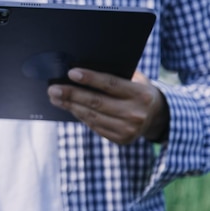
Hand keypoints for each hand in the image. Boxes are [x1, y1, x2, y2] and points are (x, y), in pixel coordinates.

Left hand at [47, 68, 168, 143]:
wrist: (158, 117)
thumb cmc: (139, 92)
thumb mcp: (137, 80)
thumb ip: (118, 75)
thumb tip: (84, 71)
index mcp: (141, 94)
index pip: (111, 84)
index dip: (90, 79)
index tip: (71, 73)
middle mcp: (135, 113)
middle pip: (96, 102)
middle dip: (71, 94)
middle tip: (53, 89)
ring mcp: (128, 129)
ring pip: (92, 116)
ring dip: (70, 106)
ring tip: (55, 98)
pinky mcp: (121, 139)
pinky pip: (94, 126)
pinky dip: (80, 115)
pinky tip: (69, 108)